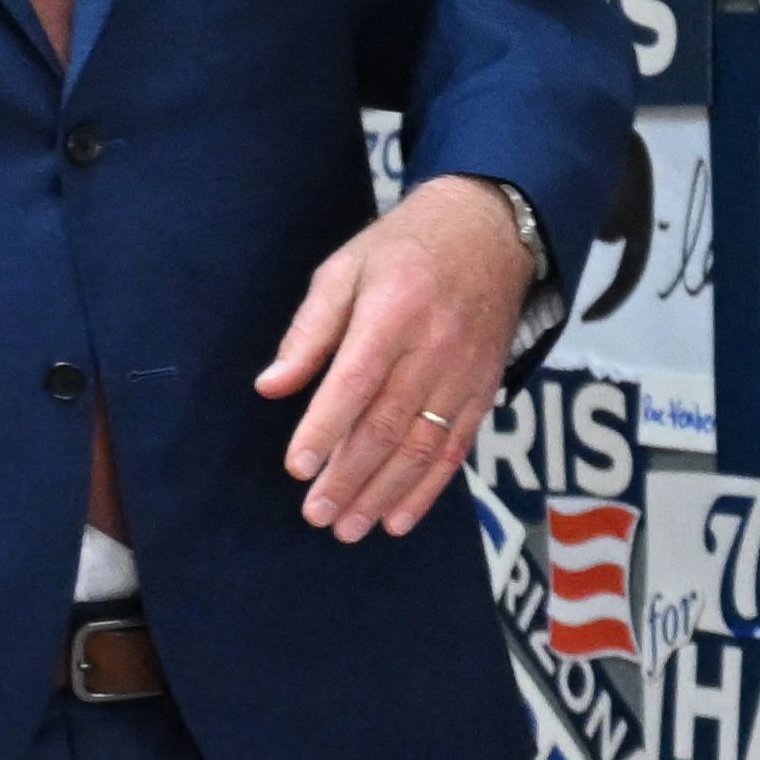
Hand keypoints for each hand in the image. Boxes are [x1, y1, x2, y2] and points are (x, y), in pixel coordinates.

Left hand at [258, 178, 536, 540]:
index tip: (298, 467)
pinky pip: (456, 449)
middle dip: (349, 477)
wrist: (489, 231)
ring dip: (384, 494)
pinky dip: (428, 489)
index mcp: (393, 313)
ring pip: (423, 447)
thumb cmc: (401, 249)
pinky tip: (398, 518)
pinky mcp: (484, 391)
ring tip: (349, 527)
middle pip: (388, 425)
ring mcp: (464, 374)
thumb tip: (271, 386)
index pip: (355, 382)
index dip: (325, 428)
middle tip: (316, 514)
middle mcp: (434, 349)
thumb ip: (309, 331)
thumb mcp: (343, 270)